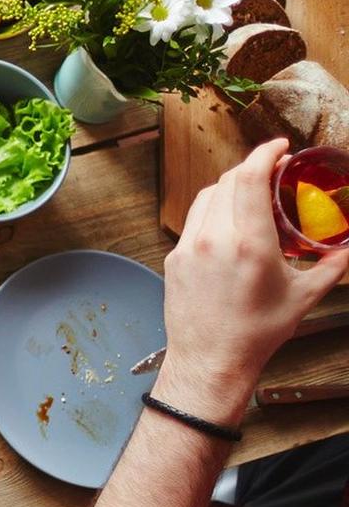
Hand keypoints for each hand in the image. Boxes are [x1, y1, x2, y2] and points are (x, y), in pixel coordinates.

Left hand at [155, 139, 348, 424]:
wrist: (210, 360)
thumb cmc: (256, 333)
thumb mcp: (303, 297)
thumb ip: (331, 266)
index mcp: (248, 244)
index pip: (249, 179)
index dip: (264, 154)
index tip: (279, 147)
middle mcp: (213, 240)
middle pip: (228, 181)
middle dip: (251, 167)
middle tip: (273, 168)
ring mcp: (188, 248)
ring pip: (206, 197)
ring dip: (229, 185)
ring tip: (252, 189)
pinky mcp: (174, 258)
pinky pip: (193, 219)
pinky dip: (212, 208)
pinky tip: (229, 217)